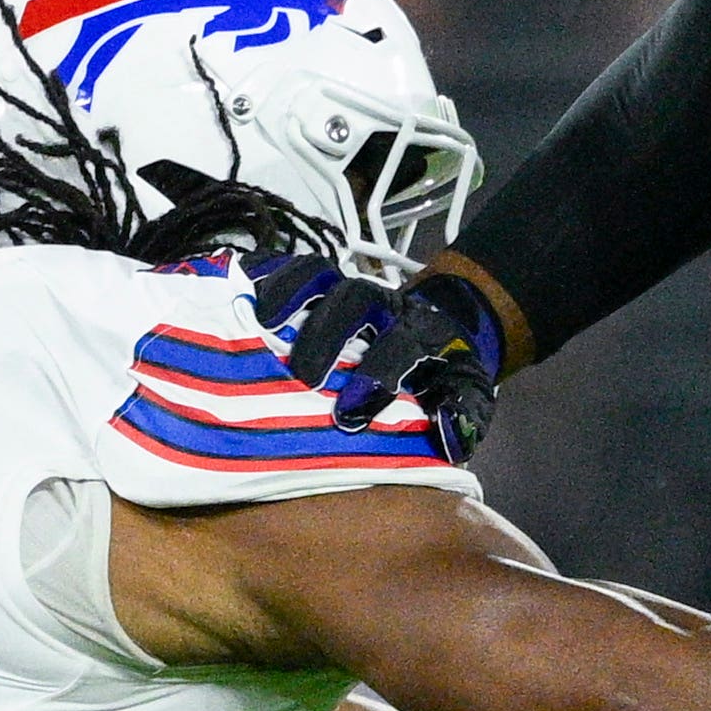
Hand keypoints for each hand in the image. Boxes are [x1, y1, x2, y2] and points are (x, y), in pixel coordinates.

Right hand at [247, 255, 503, 461]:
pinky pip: (294, 269)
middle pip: (357, 302)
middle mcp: (387, 304)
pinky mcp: (327, 283)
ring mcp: (353, 288)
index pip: (403, 346)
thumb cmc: (444, 375)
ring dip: (289, 293)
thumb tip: (448, 441)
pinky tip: (244, 295)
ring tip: (260, 323)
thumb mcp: (466, 399)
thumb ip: (460, 418)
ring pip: (321, 274)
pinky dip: (268, 276)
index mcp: (424, 333)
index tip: (348, 415)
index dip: (377, 376)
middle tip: (301, 378)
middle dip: (326, 337)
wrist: (448, 327)